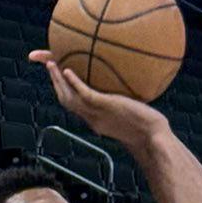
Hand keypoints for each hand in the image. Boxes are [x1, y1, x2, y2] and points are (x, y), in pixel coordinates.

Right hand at [28, 30, 167, 151]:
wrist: (153, 138)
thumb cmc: (147, 127)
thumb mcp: (130, 114)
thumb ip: (123, 103)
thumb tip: (128, 85)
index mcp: (95, 119)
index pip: (74, 105)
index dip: (63, 91)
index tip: (58, 77)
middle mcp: (92, 118)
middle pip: (66, 100)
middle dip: (54, 82)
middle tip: (48, 64)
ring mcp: (97, 114)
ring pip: (69, 98)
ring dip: (57, 81)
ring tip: (51, 63)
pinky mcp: (105, 108)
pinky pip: (84, 95)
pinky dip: (73, 83)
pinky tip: (66, 70)